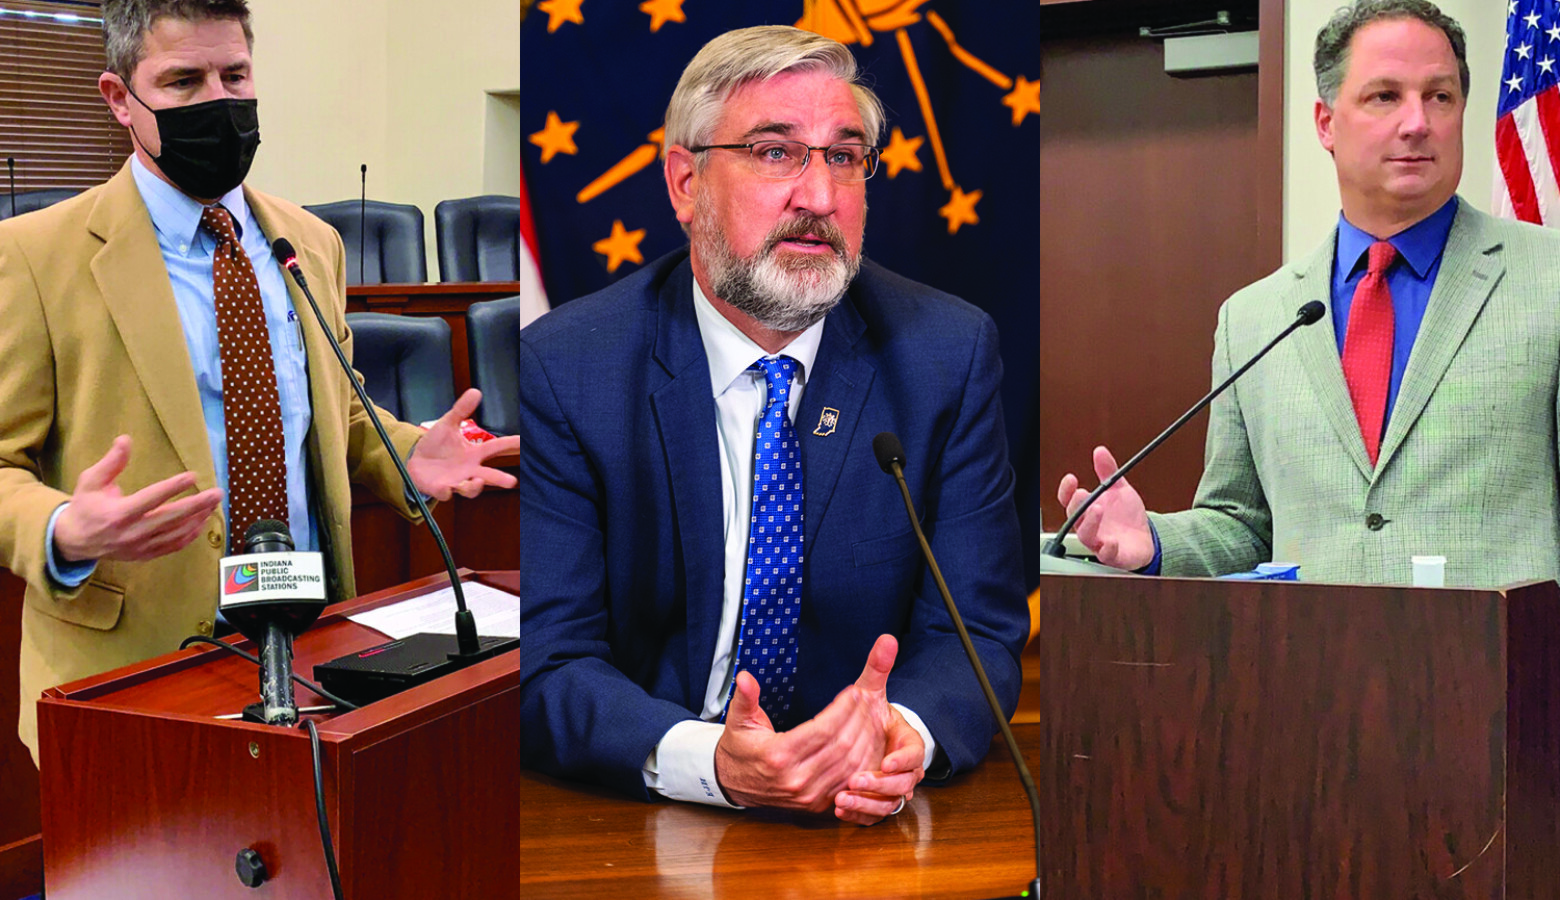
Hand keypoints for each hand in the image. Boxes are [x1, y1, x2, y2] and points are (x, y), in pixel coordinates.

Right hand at [53, 435, 223, 562]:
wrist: (74, 541)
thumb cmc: (85, 506)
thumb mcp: (90, 481)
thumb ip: (110, 462)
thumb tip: (125, 440)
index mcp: (118, 513)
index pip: (152, 498)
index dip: (173, 487)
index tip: (192, 476)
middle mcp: (132, 532)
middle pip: (171, 518)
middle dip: (197, 505)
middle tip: (218, 493)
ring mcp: (140, 546)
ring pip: (176, 534)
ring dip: (198, 519)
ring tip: (213, 504)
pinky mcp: (145, 555)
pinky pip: (173, 546)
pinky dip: (190, 535)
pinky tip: (201, 523)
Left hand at [404, 389, 519, 500]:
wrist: (415, 459)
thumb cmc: (436, 444)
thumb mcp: (448, 424)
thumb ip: (462, 409)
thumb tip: (475, 391)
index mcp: (474, 453)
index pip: (496, 448)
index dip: (511, 445)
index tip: (523, 442)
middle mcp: (469, 469)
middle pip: (490, 475)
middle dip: (501, 479)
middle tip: (511, 481)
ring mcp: (456, 480)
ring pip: (470, 488)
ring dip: (475, 487)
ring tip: (478, 480)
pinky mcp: (441, 488)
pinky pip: (446, 492)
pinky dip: (446, 491)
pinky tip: (446, 487)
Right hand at [714, 669, 884, 813]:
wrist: (734, 784)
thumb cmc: (740, 750)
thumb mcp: (738, 721)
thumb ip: (745, 698)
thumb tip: (745, 677)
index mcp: (778, 756)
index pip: (822, 729)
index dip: (843, 708)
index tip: (854, 691)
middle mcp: (796, 779)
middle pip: (841, 746)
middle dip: (859, 719)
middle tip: (867, 699)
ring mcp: (808, 795)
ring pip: (850, 765)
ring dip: (866, 740)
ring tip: (870, 716)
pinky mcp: (816, 804)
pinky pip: (848, 781)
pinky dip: (862, 762)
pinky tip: (868, 742)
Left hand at [833, 635, 924, 825]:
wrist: (866, 738)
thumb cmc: (867, 713)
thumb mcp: (870, 690)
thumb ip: (878, 667)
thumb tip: (886, 639)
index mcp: (906, 742)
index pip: (913, 754)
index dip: (902, 759)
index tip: (885, 761)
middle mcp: (901, 769)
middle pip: (901, 786)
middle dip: (879, 785)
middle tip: (854, 780)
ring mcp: (887, 789)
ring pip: (887, 806)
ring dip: (866, 804)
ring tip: (841, 798)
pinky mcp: (873, 804)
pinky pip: (872, 817)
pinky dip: (858, 815)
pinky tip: (838, 809)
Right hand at [1056, 445, 1154, 569]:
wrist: (1146, 539)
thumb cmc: (1127, 517)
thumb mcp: (1120, 490)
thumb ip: (1109, 472)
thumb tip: (1100, 451)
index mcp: (1087, 510)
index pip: (1069, 500)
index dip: (1066, 491)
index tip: (1071, 478)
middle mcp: (1090, 526)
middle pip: (1074, 517)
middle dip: (1076, 504)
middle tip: (1082, 493)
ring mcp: (1099, 542)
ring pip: (1086, 535)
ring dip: (1089, 523)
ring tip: (1097, 508)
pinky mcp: (1113, 556)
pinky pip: (1106, 554)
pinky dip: (1107, 549)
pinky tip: (1111, 541)